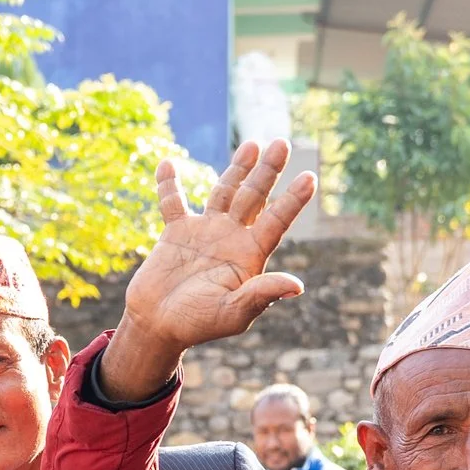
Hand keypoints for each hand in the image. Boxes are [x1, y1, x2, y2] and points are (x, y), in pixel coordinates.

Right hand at [99, 142, 317, 402]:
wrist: (159, 327)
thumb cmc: (198, 325)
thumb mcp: (234, 313)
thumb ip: (262, 295)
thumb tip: (298, 286)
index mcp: (249, 255)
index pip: (276, 222)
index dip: (293, 200)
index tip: (310, 177)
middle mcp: (231, 238)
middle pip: (254, 197)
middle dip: (268, 171)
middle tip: (282, 143)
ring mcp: (204, 232)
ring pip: (224, 191)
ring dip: (237, 168)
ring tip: (252, 145)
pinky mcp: (176, 232)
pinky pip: (172, 202)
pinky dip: (168, 185)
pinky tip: (167, 163)